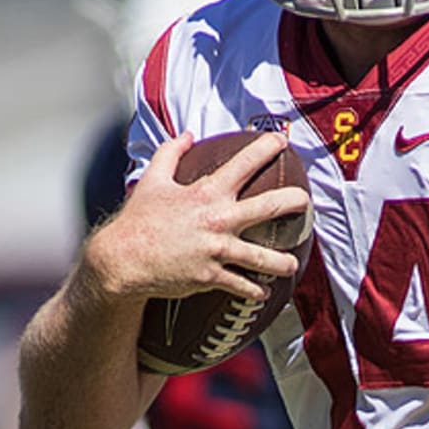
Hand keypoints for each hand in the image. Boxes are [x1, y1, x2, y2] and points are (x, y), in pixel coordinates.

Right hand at [82, 131, 309, 303]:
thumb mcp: (152, 180)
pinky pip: (240, 285)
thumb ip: (171, 153)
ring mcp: (216, 249)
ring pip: (261, 257)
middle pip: (268, 207)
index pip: (244, 163)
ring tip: (293, 265)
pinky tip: (263, 294)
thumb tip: (188, 134)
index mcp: (207, 192)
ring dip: (281, 262)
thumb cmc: (138, 220)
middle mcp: (218, 219)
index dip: (266, 148)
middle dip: (293, 201)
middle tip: (306, 201)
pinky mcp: (210, 276)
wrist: (122, 260)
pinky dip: (253, 291)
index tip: (282, 140)